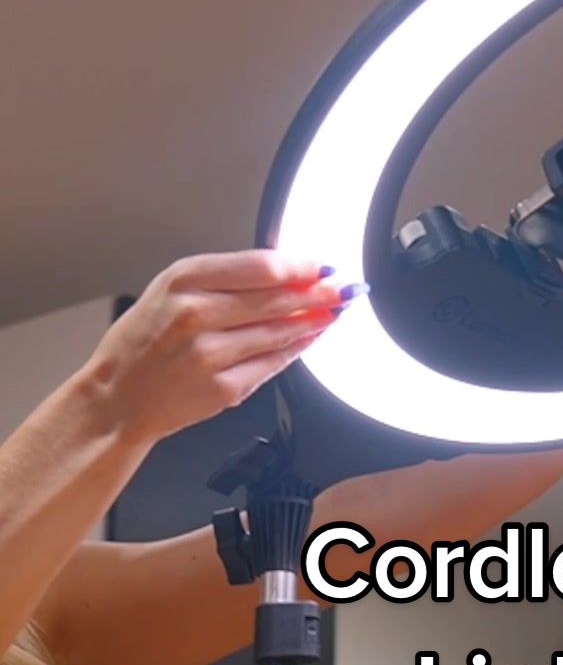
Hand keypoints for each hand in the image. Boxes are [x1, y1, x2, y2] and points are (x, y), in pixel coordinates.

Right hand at [84, 250, 355, 445]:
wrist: (116, 398)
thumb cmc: (141, 342)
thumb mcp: (170, 289)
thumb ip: (223, 277)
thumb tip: (283, 269)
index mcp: (183, 281)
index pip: (260, 267)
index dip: (300, 266)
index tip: (321, 266)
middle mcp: (196, 315)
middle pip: (277, 298)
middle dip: (318, 292)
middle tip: (343, 287)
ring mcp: (211, 354)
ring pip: (280, 331)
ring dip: (315, 319)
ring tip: (335, 309)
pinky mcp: (223, 388)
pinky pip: (273, 363)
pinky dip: (297, 348)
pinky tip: (310, 337)